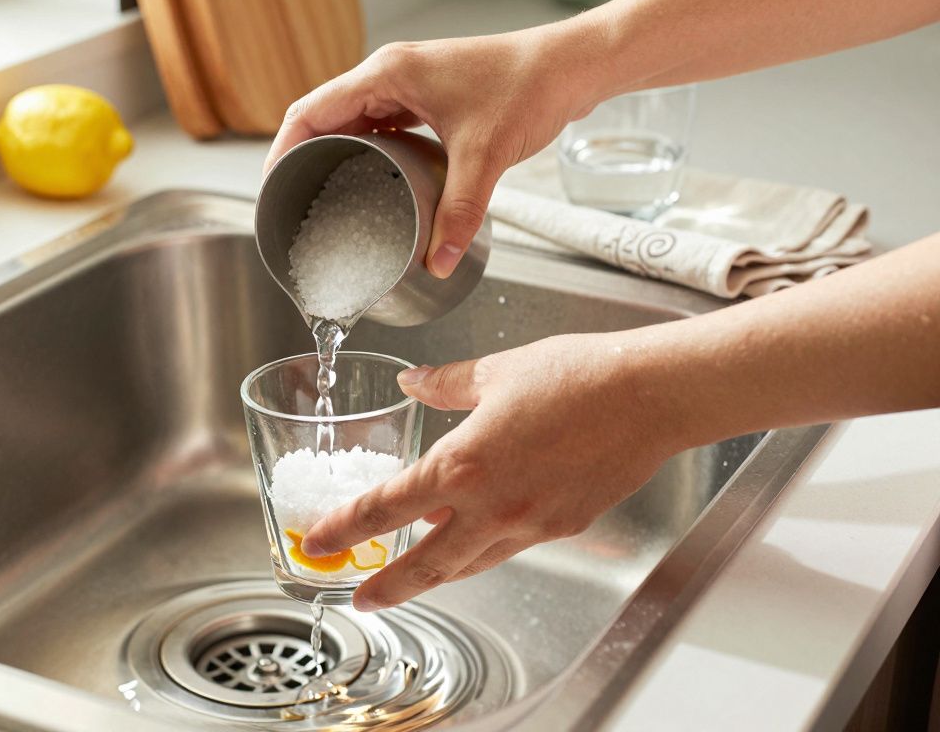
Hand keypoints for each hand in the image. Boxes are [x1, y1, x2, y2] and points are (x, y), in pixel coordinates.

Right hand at [263, 30, 602, 277]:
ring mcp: (408, 82)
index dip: (282, 151)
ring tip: (321, 194)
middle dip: (302, 156)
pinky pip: (379, 120)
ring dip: (333, 151)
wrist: (569, 66)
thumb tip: (438, 262)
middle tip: (292, 201)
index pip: (310, 111)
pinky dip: (366, 146)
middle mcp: (390, 73)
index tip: (272, 188)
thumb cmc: (527, 86)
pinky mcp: (427, 95)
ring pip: (352, 118)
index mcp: (386, 73)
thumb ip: (458, 213)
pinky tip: (369, 176)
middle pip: (323, 115)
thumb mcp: (483, 157)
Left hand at [300, 333, 683, 610]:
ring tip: (413, 579)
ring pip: (470, 563)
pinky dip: (484, 550)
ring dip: (436, 574)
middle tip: (360, 598)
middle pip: (425, 563)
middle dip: (387, 586)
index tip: (319, 543)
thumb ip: (445, 384)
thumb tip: (415, 382)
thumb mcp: (497, 372)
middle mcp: (492, 506)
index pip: (387, 508)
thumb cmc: (579, 376)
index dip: (345, 529)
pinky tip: (477, 539)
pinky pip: (510, 548)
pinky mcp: (563, 528)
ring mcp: (530, 525)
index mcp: (463, 465)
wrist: (650, 396)